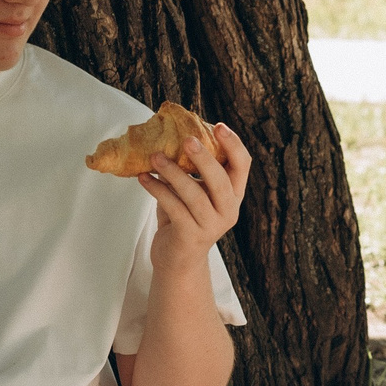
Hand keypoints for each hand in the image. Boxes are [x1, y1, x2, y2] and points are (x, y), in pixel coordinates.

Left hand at [143, 123, 250, 277]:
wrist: (178, 259)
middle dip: (204, 159)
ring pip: (194, 195)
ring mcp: (211, 226)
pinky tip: (143, 177)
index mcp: (233, 194)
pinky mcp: (191, 237)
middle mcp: (228, 211)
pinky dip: (157, 189)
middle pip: (221, 181)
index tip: (218, 126)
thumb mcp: (194, 191)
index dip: (233, 145)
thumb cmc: (184, 216)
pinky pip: (173, 208)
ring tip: (154, 157)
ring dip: (173, 173)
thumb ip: (192, 169)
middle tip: (187, 140)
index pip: (243, 165)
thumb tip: (172, 132)